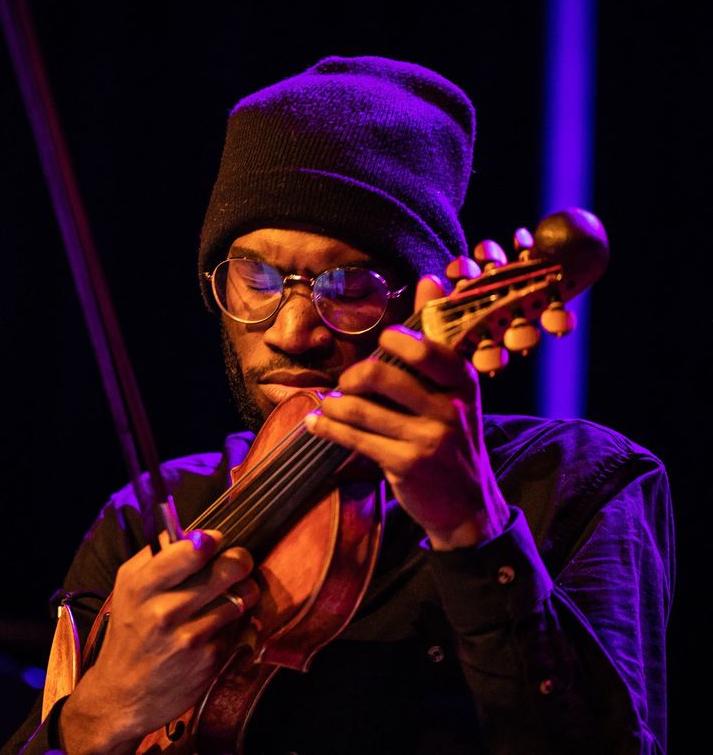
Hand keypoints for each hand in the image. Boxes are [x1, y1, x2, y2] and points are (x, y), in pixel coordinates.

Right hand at [59, 530, 258, 753]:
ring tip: (230, 595)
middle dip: (239, 561)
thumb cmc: (130, 633)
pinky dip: (235, 622)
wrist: (123, 695)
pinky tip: (219, 625)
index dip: (212, 540)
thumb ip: (157, 557)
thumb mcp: (128, 588)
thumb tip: (194, 532)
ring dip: (242, 593)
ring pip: (241, 597)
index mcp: (141, 586)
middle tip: (237, 564)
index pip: (191, 549)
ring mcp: (190, 638)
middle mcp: (164, 611)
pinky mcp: (209, 660)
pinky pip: (239, 626)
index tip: (216, 541)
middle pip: (228, 568)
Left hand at [304, 276, 509, 549]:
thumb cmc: (453, 438)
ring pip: (362, 409)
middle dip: (353, 377)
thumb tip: (429, 279)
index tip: (379, 345)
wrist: (469, 506)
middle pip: (382, 376)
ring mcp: (429, 439)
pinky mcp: (407, 465)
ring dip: (335, 405)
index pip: (424, 348)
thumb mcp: (455, 391)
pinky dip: (329, 428)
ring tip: (329, 405)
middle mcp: (450, 408)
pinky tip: (317, 423)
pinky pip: (355, 438)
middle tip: (347, 385)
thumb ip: (436, 337)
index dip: (393, 341)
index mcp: (463, 383)